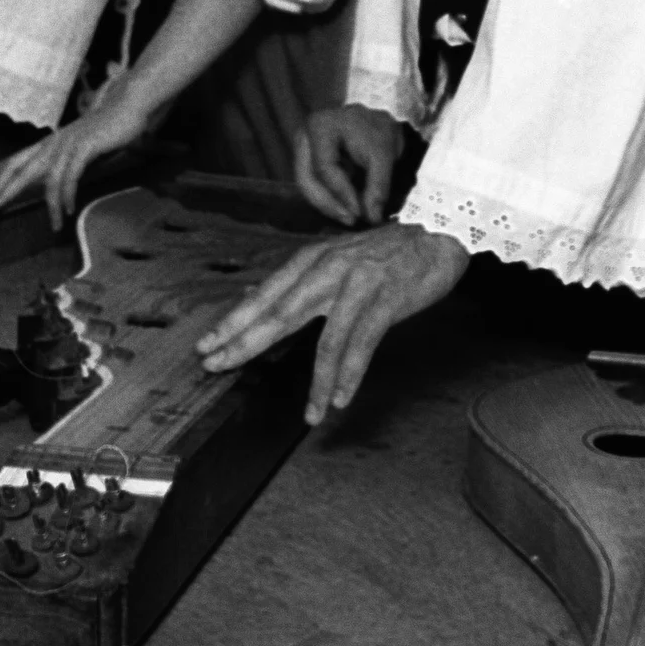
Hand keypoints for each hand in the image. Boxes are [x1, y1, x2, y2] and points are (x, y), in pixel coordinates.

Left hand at [0, 85, 148, 227]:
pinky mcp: (84, 147)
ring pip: (50, 180)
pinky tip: (69, 207)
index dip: (3, 178)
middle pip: (22, 170)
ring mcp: (68, 144)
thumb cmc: (108, 126)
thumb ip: (70, 160)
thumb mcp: (83, 145)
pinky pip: (71, 176)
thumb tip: (65, 181)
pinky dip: (68, 194)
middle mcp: (54, 142)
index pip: (17, 160)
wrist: (127, 105)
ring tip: (55, 225)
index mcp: (50, 142)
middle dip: (5, 191)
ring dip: (51, 206)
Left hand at [197, 220, 468, 422]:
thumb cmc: (388, 251)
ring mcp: (357, 285)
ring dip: (316, 382)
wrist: (438, 231)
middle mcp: (329, 270)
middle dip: (245, 343)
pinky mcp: (386, 300)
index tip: (206, 346)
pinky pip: (363, 344)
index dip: (233, 322)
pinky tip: (341, 399)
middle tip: (217, 366)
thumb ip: (302, 281)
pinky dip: (351, 375)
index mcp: (313, 260)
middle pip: (280, 314)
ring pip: (327, 341)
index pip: (265, 296)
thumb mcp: (338, 258)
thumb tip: (258, 297)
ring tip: (308, 414)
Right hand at [294, 104, 402, 225]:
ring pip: (307, 186)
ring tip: (351, 218)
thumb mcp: (384, 155)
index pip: (324, 167)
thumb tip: (372, 218)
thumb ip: (378, 185)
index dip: (341, 193)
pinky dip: (328, 200)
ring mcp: (302, 150)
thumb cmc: (378, 131)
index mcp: (321, 126)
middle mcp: (304, 137)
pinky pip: (312, 187)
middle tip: (351, 220)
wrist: (374, 122)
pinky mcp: (306, 162)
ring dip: (328, 206)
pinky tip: (345, 210)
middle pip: (308, 179)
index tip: (359, 212)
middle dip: (329, 204)